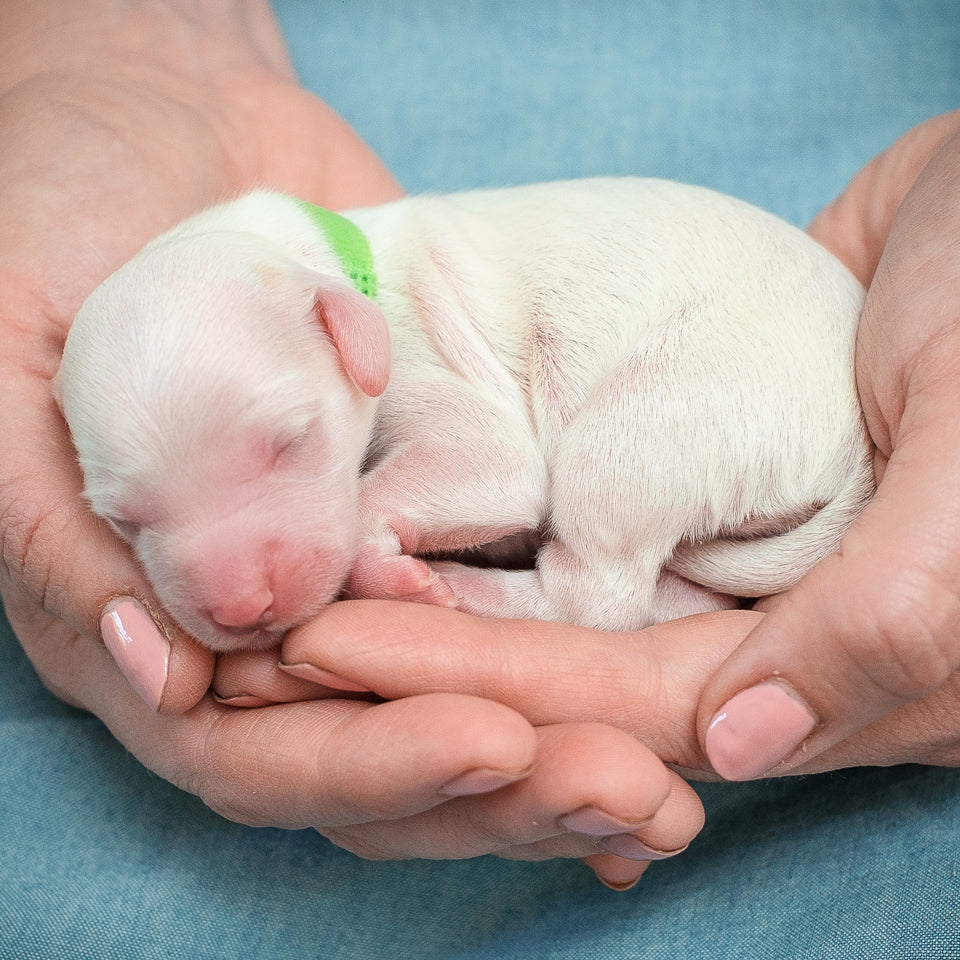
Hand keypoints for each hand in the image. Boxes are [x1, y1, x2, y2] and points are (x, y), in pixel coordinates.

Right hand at [4, 1, 678, 886]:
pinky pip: (485, 601)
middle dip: (494, 781)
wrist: (165, 126)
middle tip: (624, 792)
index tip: (488, 743)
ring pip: (442, 700)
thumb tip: (162, 662)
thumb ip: (57, 520)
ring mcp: (332, 560)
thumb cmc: (51, 210)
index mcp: (138, 608)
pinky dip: (558, 662)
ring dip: (552, 745)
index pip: (251, 751)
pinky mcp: (408, 502)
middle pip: (370, 751)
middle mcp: (242, 607)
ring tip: (660, 786)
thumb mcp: (6, 347)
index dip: (364, 763)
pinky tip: (651, 712)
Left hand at [225, 112, 959, 786]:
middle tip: (271, 664)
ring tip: (298, 629)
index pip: (623, 703)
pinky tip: (391, 573)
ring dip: (430, 642)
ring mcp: (734, 590)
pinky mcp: (694, 528)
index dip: (472, 686)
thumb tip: (740, 742)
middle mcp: (782, 650)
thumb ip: (889, 614)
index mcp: (857, 660)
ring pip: (559, 649)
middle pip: (572, 697)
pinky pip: (574, 577)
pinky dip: (479, 583)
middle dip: (421, 686)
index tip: (325, 654)